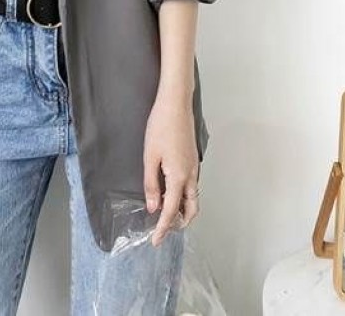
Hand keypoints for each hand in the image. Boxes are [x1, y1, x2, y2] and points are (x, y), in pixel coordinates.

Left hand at [143, 94, 200, 246]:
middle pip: (191, 208)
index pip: (171, 211)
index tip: (156, 240)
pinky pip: (192, 184)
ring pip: (193, 196)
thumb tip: (153, 206)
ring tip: (166, 213)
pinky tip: (171, 191)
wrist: (176, 104)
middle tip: (165, 229)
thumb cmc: (161, 127)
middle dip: (180, 222)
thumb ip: (152, 184)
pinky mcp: (193, 158)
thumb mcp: (150, 157)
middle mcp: (191, 175)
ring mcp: (194, 166)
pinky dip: (184, 195)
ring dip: (183, 209)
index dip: (163, 228)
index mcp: (179, 177)